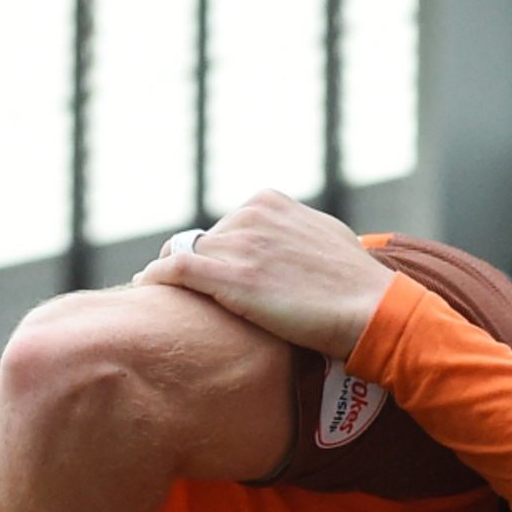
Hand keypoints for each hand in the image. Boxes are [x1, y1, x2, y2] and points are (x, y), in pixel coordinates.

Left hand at [134, 192, 394, 359]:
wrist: (370, 309)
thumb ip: (294, 232)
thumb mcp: (324, 237)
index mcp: (268, 202)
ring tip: (159, 301)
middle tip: (185, 299)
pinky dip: (154, 278)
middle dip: (198, 270)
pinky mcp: (229, 277)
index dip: (216, 256)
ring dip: (171, 278)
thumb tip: (285, 242)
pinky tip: (141, 290)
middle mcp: (249, 216)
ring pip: (184, 257)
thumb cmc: (355, 283)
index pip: (224, 228)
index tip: (210, 279)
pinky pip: (174, 270)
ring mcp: (238, 245)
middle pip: (202, 243)